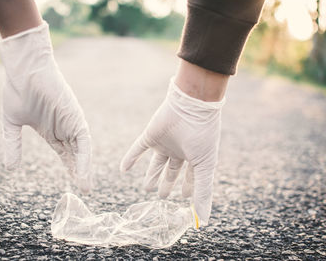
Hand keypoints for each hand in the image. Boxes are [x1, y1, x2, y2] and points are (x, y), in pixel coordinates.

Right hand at [0, 22, 91, 192]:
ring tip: (86, 187)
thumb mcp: (11, 123)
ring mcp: (71, 122)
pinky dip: (84, 157)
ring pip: (81, 150)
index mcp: (51, 129)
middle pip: (76, 154)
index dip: (70, 167)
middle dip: (80, 171)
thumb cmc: (17, 90)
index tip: (74, 183)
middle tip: (85, 190)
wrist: (24, 70)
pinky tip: (83, 172)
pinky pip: (83, 141)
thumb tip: (9, 168)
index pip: (64, 152)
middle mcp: (64, 127)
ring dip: (84, 168)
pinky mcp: (75, 117)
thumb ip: (13, 144)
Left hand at [120, 79, 224, 224]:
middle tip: (160, 196)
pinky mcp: (150, 136)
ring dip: (151, 175)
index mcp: (194, 156)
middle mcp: (179, 150)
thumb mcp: (204, 167)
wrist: (191, 106)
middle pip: (171, 171)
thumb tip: (203, 220)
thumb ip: (203, 192)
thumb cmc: (202, 136)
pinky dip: (130, 158)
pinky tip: (122, 169)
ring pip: (155, 163)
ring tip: (146, 188)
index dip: (187, 187)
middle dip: (166, 183)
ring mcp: (164, 143)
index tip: (183, 199)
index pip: (190, 176)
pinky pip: (137, 149)